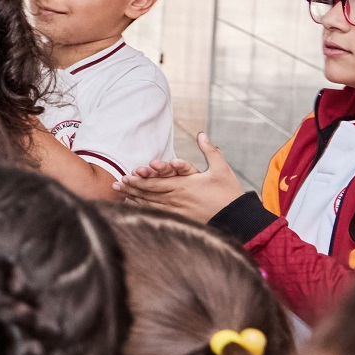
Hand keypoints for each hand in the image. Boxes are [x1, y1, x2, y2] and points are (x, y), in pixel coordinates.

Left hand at [117, 132, 246, 221]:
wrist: (239, 218)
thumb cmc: (230, 193)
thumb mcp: (221, 169)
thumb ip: (210, 150)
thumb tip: (202, 133)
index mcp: (184, 186)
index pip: (154, 183)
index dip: (138, 180)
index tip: (125, 176)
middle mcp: (177, 199)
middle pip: (148, 194)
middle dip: (131, 189)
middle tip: (115, 185)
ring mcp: (178, 212)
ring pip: (150, 205)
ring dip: (134, 200)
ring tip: (120, 196)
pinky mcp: (181, 220)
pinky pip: (159, 215)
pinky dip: (145, 211)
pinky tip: (136, 209)